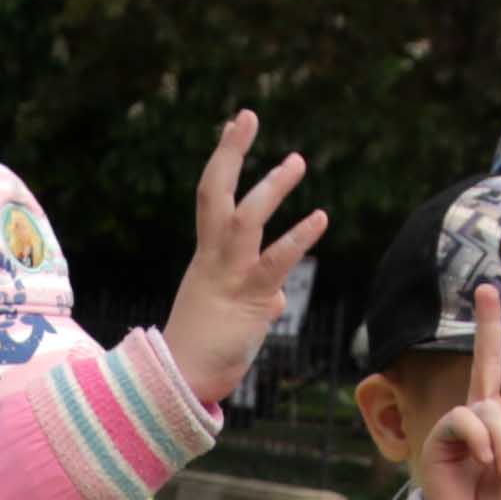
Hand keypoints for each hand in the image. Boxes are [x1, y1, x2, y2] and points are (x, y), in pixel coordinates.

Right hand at [158, 110, 326, 408]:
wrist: (180, 382)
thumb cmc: (202, 351)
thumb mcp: (230, 316)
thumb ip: (258, 298)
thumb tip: (278, 298)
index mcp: (207, 257)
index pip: (212, 197)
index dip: (224, 159)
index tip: (235, 126)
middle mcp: (213, 258)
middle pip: (215, 193)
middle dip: (229, 153)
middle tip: (246, 116)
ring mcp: (229, 276)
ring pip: (245, 219)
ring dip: (271, 188)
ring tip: (296, 161)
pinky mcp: (248, 298)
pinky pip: (275, 262)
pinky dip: (298, 238)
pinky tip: (320, 217)